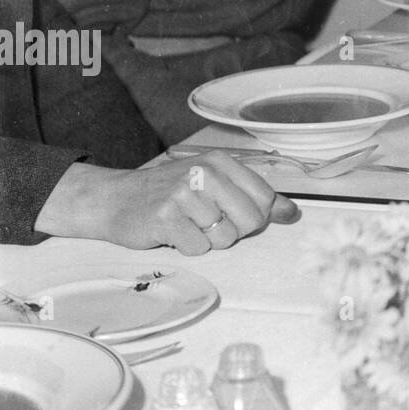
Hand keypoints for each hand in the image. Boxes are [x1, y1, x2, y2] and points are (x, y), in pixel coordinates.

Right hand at [35, 151, 299, 254]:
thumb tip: (292, 213)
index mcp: (222, 161)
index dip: (256, 217)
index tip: (235, 216)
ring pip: (224, 238)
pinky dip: (188, 247)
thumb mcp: (214, 184)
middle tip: (207, 222)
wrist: (116, 199)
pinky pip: (198, 248)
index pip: (265, 198)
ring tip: (188, 225)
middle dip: (232, 231)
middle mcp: (205, 173)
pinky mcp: (166, 218)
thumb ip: (255, 197)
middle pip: (250, 221)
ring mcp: (184, 194)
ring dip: (207, 240)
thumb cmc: (171, 194)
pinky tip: (173, 232)